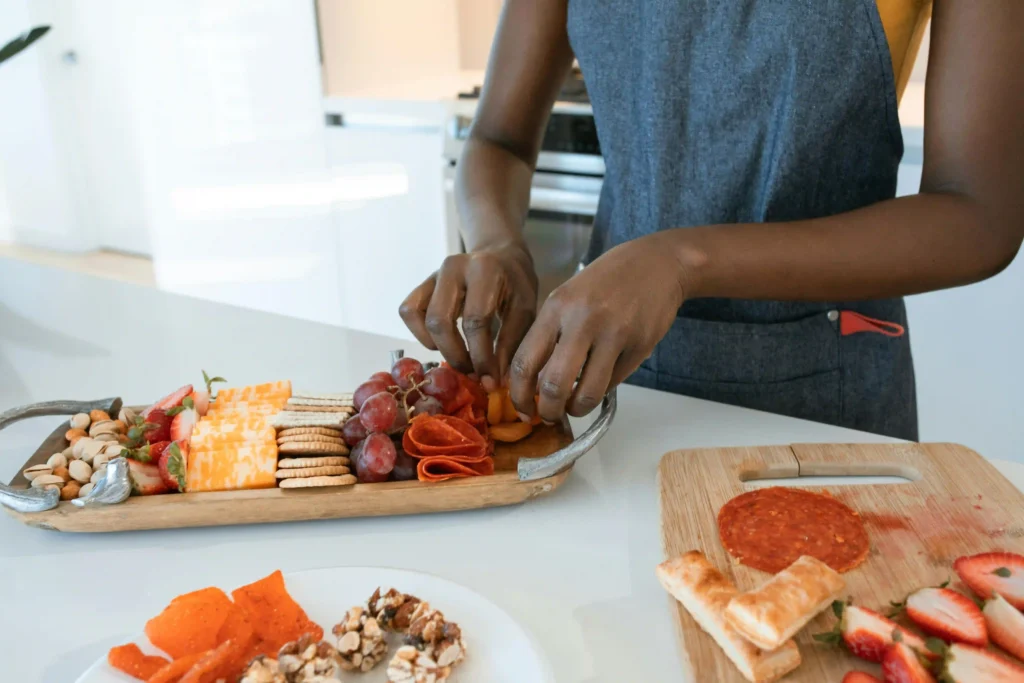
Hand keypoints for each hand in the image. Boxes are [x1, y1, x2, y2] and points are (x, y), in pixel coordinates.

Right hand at [399, 241, 538, 389]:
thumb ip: (510, 343)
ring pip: (419, 317)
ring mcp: (434, 273)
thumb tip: (494, 381)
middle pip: (440, 321)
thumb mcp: (524, 310)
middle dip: (456, 355)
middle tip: (473, 373)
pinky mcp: (423, 283)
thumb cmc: (515, 284)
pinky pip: (409, 311)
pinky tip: (442, 342)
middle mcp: (453, 267)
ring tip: (460, 358)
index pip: (475, 321)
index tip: (490, 381)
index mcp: (484, 270)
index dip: (481, 357)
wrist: (501, 255)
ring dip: (436, 346)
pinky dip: (420, 333)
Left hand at [509, 232, 687, 420]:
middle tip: (549, 416)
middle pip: (553, 384)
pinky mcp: (639, 346)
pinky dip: (602, 390)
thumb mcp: (568, 297)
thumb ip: (550, 334)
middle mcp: (582, 320)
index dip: (519, 395)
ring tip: (576, 406)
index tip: (522, 408)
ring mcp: (614, 334)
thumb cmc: (605, 282)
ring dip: (577, 409)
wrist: (657, 263)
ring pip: (587, 393)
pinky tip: (601, 378)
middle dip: (548, 411)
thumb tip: (532, 382)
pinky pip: (613, 383)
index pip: (525, 361)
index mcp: (556, 307)